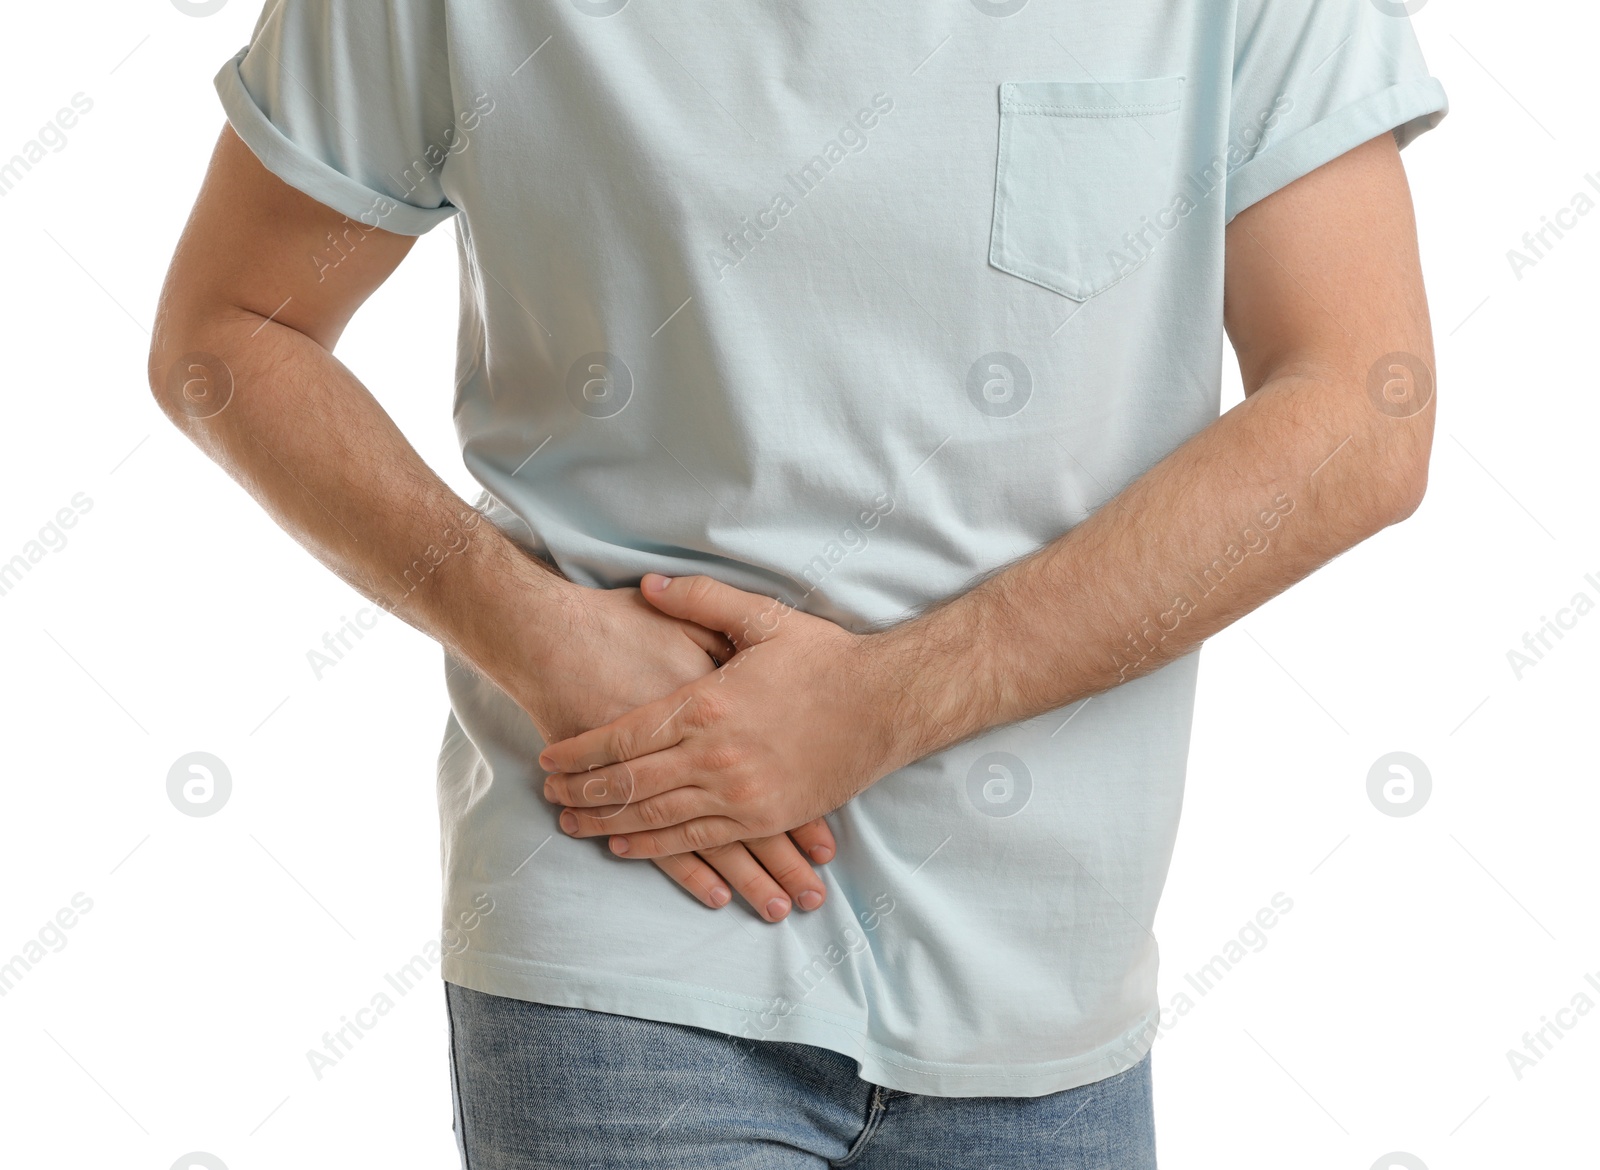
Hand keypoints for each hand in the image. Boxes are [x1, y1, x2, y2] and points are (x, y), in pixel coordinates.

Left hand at [521, 582, 836, 920]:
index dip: (579, 751)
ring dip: (606, 823)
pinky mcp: (762, 818)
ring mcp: (739, 794)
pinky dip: (654, 847)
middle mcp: (715, 756)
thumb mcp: (762, 618)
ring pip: (655, 817)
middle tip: (548, 796)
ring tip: (570, 824)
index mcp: (707, 705)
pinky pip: (696, 841)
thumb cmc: (825, 659)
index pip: (623, 736)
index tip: (548, 759)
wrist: (887, 705)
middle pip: (628, 783)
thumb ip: (699, 600)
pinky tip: (625, 846)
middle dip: (581, 792)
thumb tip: (646, 586)